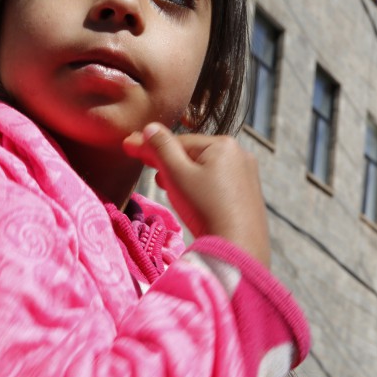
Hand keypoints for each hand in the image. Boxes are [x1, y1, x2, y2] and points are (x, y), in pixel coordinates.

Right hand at [123, 123, 269, 267]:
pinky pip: (218, 183)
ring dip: (183, 176)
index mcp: (224, 144)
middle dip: (169, 163)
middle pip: (193, 154)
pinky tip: (191, 200)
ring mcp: (247, 175)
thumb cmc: (204, 207)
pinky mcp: (249, 195)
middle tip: (149, 172)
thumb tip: (149, 127)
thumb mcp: (176, 174)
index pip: (179, 141)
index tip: (128, 147)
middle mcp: (240, 154)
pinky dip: (200, 187)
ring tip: (168, 188)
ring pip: (205, 169)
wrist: (238, 248)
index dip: (151, 146)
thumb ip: (161, 148)